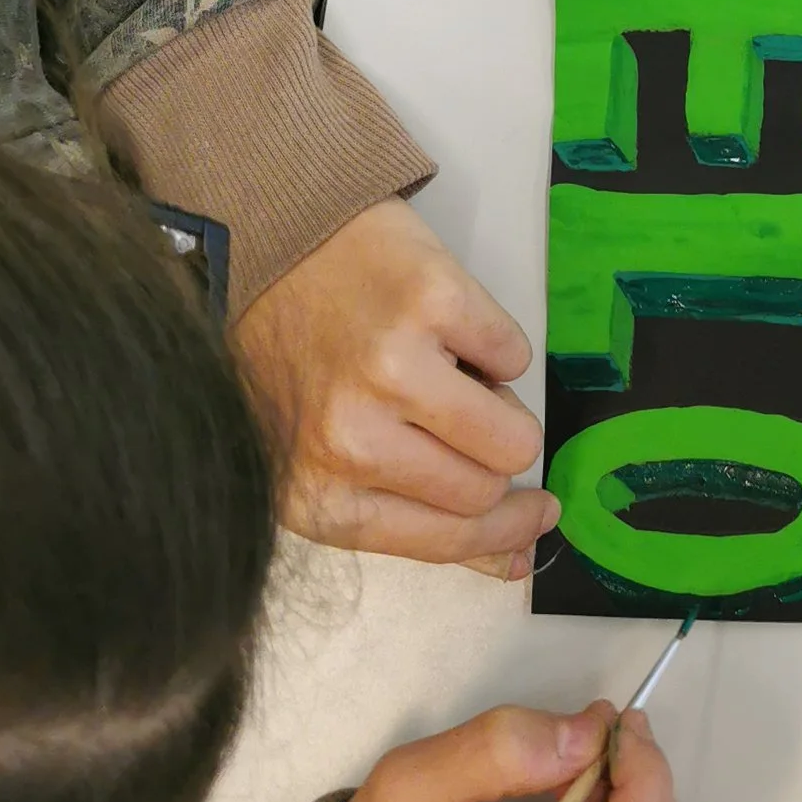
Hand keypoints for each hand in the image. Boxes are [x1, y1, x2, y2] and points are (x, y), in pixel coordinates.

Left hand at [232, 199, 555, 574]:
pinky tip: (446, 330)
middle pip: (485, 489)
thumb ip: (413, 516)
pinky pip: (514, 355)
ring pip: (512, 434)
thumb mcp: (325, 460)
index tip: (538, 514)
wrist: (263, 244)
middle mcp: (349, 442)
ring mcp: (392, 370)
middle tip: (466, 421)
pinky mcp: (432, 303)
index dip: (505, 532)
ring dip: (503, 407)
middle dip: (495, 460)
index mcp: (317, 497)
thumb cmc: (292, 359)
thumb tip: (515, 557)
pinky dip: (494, 346)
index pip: (444, 538)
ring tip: (459, 378)